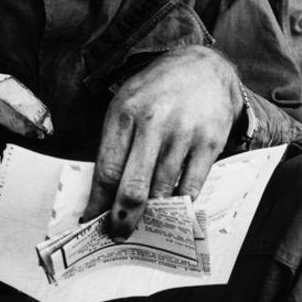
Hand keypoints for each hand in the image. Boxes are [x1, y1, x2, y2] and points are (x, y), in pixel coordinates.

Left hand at [82, 45, 244, 238]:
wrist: (204, 68)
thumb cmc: (157, 91)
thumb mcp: (126, 103)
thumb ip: (114, 144)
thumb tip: (102, 194)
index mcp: (124, 111)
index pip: (106, 169)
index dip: (98, 203)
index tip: (91, 222)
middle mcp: (153, 122)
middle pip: (133, 187)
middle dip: (122, 219)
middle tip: (118, 234)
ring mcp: (184, 133)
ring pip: (162, 191)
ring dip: (151, 215)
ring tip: (144, 226)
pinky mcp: (210, 142)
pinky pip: (191, 187)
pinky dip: (179, 205)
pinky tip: (171, 208)